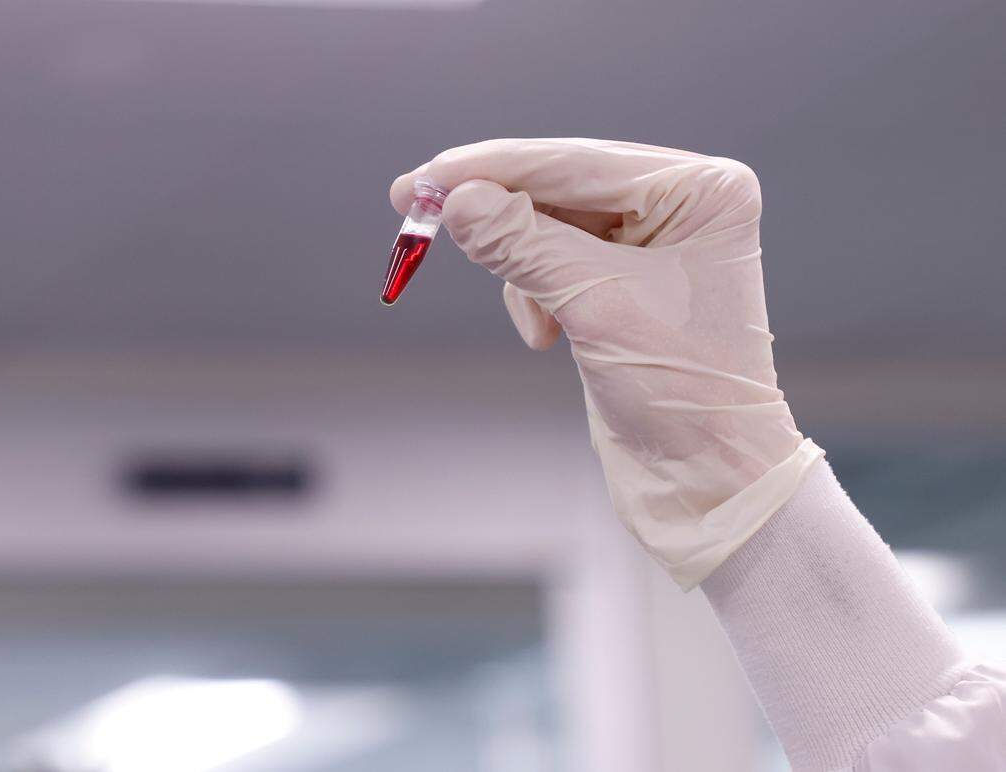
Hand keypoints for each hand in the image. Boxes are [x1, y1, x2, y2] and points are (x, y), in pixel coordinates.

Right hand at [391, 138, 821, 587]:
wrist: (706, 478)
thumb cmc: (681, 393)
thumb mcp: (596, 308)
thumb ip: (523, 245)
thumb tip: (456, 200)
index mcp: (702, 191)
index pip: (578, 164)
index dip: (495, 168)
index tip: (427, 176)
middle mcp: (682, 204)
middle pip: (562, 187)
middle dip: (496, 210)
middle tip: (415, 204)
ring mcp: (655, 240)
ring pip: (551, 224)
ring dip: (521, 265)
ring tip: (534, 325)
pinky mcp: (625, 278)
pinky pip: (555, 259)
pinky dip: (534, 292)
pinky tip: (544, 335)